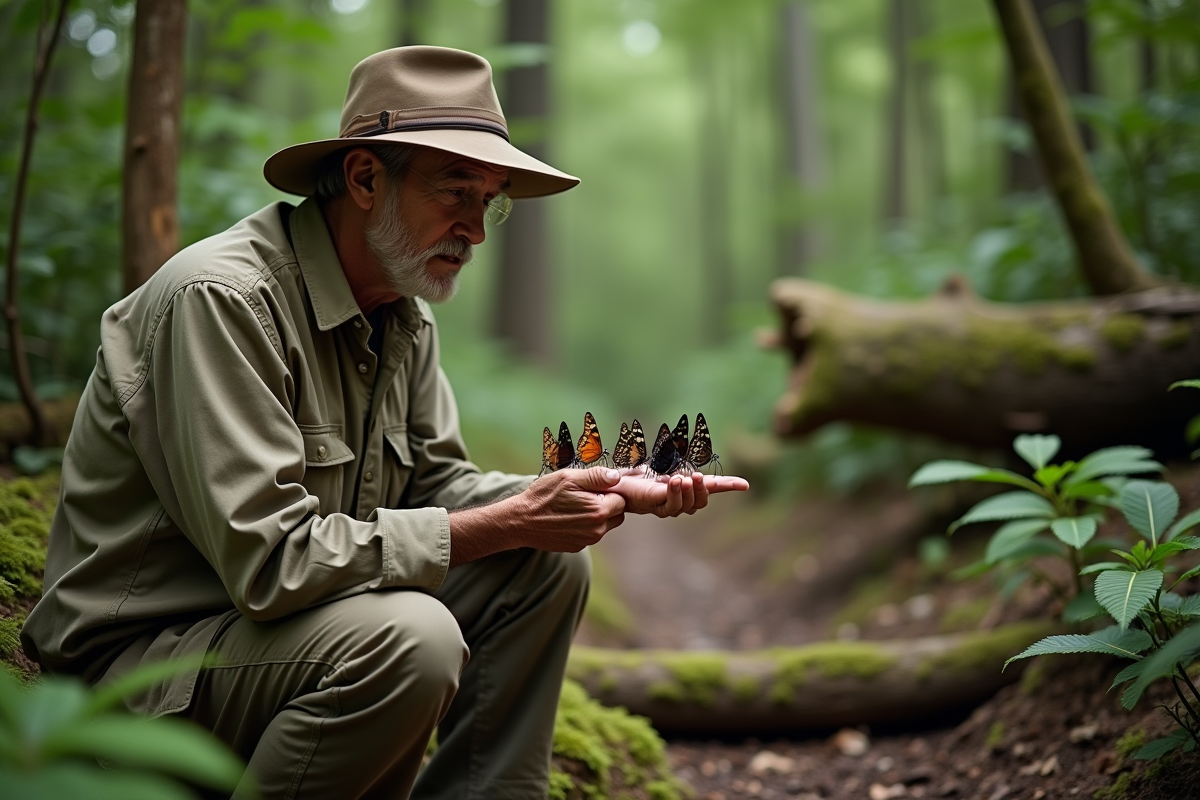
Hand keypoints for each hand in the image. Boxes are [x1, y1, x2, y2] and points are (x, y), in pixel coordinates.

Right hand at [449, 468, 626, 564]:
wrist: (521, 521)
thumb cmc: (543, 496)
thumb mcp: (568, 478)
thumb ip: (597, 476)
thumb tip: (618, 476)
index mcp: (598, 510)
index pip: (622, 498)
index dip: (610, 490)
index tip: (595, 486)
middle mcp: (597, 529)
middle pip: (617, 513)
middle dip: (607, 503)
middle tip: (585, 495)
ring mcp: (588, 540)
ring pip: (605, 524)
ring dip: (596, 514)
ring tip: (574, 505)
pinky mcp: (578, 546)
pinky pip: (591, 533)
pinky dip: (585, 525)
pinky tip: (568, 517)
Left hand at [603, 470, 748, 517]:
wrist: (617, 482)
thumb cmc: (640, 474)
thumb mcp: (663, 464)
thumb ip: (679, 465)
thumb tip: (692, 460)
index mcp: (686, 487)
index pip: (711, 488)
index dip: (728, 486)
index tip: (745, 484)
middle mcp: (681, 499)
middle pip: (701, 502)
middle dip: (704, 489)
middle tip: (698, 476)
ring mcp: (669, 505)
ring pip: (688, 506)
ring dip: (689, 492)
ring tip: (684, 478)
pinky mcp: (656, 506)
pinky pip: (671, 505)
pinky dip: (675, 494)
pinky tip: (674, 482)